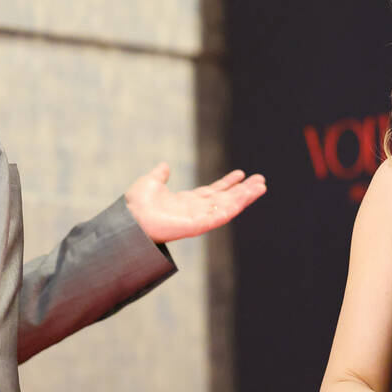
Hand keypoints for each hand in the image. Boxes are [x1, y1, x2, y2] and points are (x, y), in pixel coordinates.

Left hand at [124, 163, 265, 243]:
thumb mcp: (150, 182)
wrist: (130, 219)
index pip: (212, 192)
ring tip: (261, 186)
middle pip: (225, 199)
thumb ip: (160, 175)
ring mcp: (199, 218)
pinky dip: (235, 205)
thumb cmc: (136, 205)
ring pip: (228, 206)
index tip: (241, 174)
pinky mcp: (199, 225)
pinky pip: (221, 214)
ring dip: (245, 197)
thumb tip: (164, 166)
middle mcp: (195, 211)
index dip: (227, 183)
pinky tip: (247, 196)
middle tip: (260, 180)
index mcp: (186, 202)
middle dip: (242, 191)